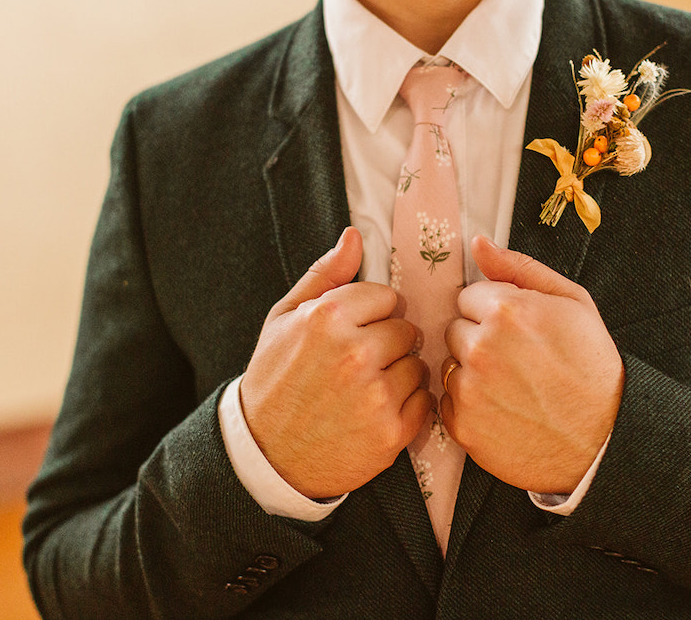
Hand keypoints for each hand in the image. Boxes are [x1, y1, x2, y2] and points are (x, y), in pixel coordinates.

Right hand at [241, 227, 431, 498]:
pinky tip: (378, 410)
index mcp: (328, 318)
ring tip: (368, 387)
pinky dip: (408, 405)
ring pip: (418, 365)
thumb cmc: (274, 380)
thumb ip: (324, 276)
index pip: (387, 296)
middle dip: (389, 342)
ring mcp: (375, 395)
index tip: (355, 331)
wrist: (266, 455)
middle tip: (361, 362)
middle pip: (406, 329)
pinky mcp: (390, 432)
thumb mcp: (283, 319)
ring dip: (401, 373)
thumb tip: (354, 235)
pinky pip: (424, 401)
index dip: (373, 314)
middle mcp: (354, 354)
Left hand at [441, 236, 623, 493]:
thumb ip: (518, 267)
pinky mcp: (463, 425)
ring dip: (472, 372)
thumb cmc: (591, 367)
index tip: (519, 330)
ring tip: (512, 386)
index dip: (495, 312)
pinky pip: (448, 401)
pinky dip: (470, 405)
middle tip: (517, 360)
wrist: (604, 439)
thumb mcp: (571, 302)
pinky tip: (503, 409)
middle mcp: (482, 348)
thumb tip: (478, 243)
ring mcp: (470, 390)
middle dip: (480, 339)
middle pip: (455, 329)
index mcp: (507, 310)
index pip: (469, 296)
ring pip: (450, 365)